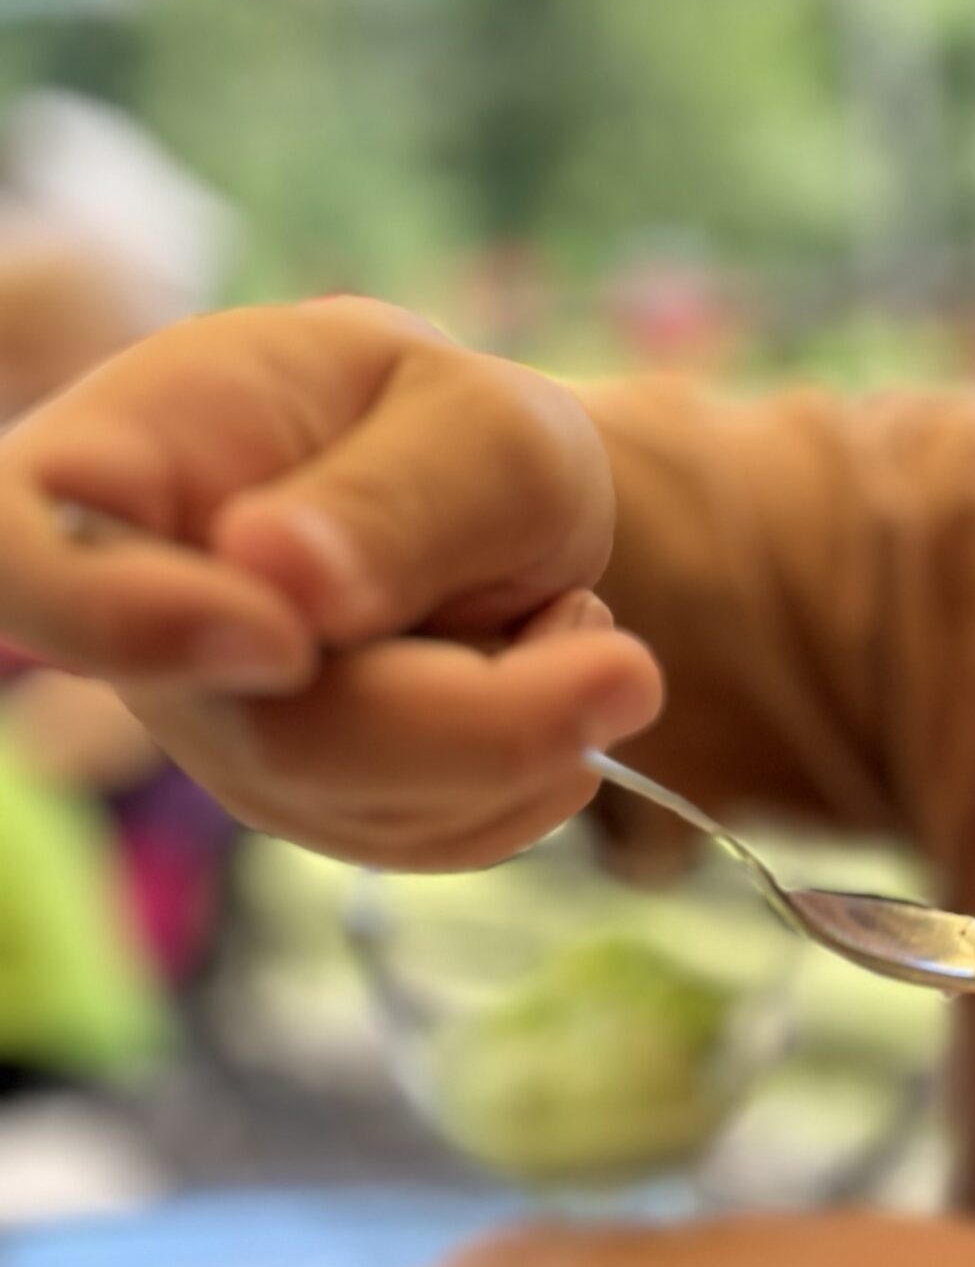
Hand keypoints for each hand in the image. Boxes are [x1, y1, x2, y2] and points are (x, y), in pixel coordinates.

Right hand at [0, 295, 661, 863]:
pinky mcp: (305, 809)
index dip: (122, 621)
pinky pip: (425, 844)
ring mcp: (217, 735)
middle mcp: (137, 623)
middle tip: (623, 665)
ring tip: (557, 617)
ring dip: (520, 733)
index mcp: (118, 470)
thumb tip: (283, 585)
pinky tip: (538, 686)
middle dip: (474, 719)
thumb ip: (395, 496)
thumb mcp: (476, 422)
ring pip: (364, 808)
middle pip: (271, 737)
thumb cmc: (458, 432)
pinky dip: (525, 780)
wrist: (493, 503)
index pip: (19, 556)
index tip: (283, 637)